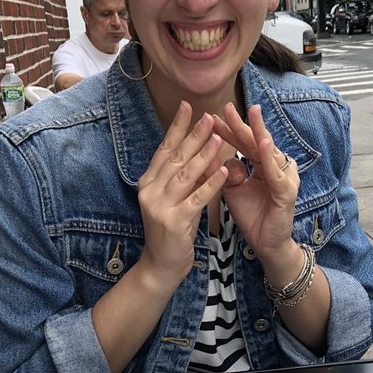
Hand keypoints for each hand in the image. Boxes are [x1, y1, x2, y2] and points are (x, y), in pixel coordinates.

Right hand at [136, 101, 226, 282]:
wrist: (161, 265)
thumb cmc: (171, 230)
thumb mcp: (173, 199)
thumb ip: (180, 177)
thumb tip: (196, 149)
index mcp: (147, 182)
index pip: (164, 149)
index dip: (177, 127)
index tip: (188, 106)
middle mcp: (149, 190)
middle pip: (175, 157)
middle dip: (193, 135)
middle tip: (209, 116)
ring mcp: (159, 206)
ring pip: (185, 174)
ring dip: (204, 155)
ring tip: (219, 137)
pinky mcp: (174, 222)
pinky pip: (197, 198)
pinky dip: (211, 184)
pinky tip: (225, 171)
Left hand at [212, 103, 298, 264]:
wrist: (265, 243)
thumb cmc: (252, 216)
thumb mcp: (233, 190)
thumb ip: (226, 171)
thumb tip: (216, 154)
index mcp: (262, 165)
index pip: (243, 143)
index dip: (228, 131)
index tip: (211, 117)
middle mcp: (276, 167)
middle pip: (256, 141)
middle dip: (241, 124)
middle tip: (227, 108)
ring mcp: (284, 177)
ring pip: (269, 151)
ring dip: (258, 132)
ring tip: (250, 114)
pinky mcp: (287, 191)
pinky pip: (277, 172)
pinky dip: (269, 157)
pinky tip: (262, 143)